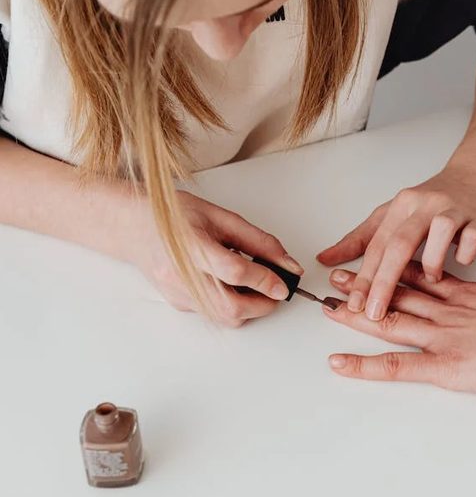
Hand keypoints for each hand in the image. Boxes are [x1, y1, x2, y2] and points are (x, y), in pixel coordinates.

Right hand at [128, 191, 302, 327]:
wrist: (132, 227)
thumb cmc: (173, 216)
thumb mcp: (220, 217)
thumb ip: (257, 240)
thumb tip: (286, 263)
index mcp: (191, 246)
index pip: (234, 271)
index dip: (264, 279)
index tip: (283, 282)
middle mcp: (181, 276)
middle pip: (230, 307)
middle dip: (262, 305)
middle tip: (276, 290)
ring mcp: (178, 294)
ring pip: (224, 317)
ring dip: (249, 307)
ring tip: (253, 283)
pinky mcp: (179, 304)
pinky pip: (213, 313)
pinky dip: (232, 304)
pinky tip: (231, 284)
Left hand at [317, 162, 475, 321]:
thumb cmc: (434, 200)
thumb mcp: (393, 214)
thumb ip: (361, 238)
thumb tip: (325, 258)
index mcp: (401, 206)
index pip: (377, 245)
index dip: (363, 277)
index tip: (353, 305)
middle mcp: (425, 205)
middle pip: (400, 244)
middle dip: (384, 282)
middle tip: (375, 312)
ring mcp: (455, 209)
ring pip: (439, 236)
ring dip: (432, 265)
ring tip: (430, 281)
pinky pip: (471, 240)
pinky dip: (464, 255)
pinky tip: (461, 260)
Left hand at [322, 238, 475, 394]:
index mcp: (469, 293)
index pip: (423, 276)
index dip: (396, 269)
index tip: (377, 262)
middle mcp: (449, 309)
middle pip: (399, 291)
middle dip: (367, 284)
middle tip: (339, 277)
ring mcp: (445, 335)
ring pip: (390, 320)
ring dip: (356, 315)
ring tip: (328, 307)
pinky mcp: (447, 365)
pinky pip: (397, 366)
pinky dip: (365, 366)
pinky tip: (340, 363)